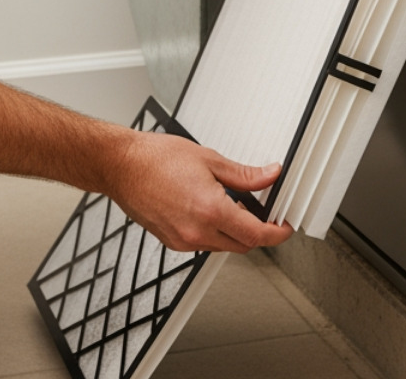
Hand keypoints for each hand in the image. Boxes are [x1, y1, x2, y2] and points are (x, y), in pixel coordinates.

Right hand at [104, 130, 292, 253]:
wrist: (121, 167)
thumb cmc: (155, 159)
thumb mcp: (209, 159)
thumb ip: (244, 174)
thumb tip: (269, 175)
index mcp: (210, 210)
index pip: (256, 235)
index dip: (276, 234)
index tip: (284, 227)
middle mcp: (197, 232)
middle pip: (242, 245)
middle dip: (256, 231)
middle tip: (261, 210)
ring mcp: (182, 240)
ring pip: (223, 246)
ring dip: (233, 231)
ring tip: (230, 204)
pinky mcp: (172, 242)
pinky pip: (203, 244)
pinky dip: (214, 232)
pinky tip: (208, 210)